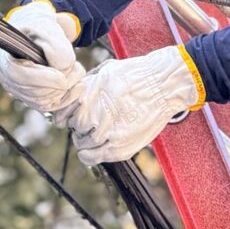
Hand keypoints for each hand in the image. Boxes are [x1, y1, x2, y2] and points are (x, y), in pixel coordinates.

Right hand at [0, 0, 84, 114]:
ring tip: (75, 70)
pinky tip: (77, 86)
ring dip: (65, 89)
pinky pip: (49, 106)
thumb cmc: (41, 30)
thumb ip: (55, 45)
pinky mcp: (31, 99)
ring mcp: (18, 92)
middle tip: (76, 68)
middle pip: (34, 92)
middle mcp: (6, 79)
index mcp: (3, 58)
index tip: (62, 77)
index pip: (19, 76)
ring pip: (44, 101)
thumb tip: (61, 67)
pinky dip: (66, 98)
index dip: (42, 79)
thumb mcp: (48, 29)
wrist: (40, 36)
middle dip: (60, 83)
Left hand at [66, 45, 203, 166]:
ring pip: (81, 141)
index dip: (67, 114)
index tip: (71, 115)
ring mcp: (107, 130)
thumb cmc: (139, 76)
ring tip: (98, 132)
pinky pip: (91, 156)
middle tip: (90, 122)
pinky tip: (92, 149)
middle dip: (79, 124)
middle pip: (74, 125)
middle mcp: (96, 110)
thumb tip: (70, 100)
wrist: (165, 86)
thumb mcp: (107, 71)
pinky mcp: (119, 146)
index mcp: (91, 91)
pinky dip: (88, 155)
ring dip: (86, 139)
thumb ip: (87, 86)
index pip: (64, 110)